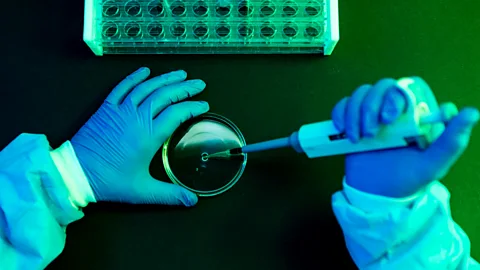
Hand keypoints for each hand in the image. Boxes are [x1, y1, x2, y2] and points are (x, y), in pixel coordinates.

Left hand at [71, 67, 208, 204]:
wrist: (75, 173)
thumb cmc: (109, 181)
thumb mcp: (142, 191)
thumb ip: (170, 194)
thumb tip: (193, 201)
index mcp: (149, 135)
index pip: (177, 114)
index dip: (192, 107)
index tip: (204, 105)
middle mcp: (137, 118)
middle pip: (165, 95)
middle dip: (185, 88)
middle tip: (199, 84)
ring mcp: (121, 110)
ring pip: (146, 88)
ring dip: (165, 79)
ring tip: (180, 74)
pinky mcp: (106, 108)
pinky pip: (122, 87)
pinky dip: (134, 77)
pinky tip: (144, 71)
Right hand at [332, 77, 478, 196]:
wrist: (375, 196)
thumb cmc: (407, 180)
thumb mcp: (433, 164)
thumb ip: (452, 141)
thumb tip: (471, 111)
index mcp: (415, 116)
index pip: (407, 88)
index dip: (396, 96)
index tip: (390, 118)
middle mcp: (394, 110)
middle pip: (381, 87)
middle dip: (371, 107)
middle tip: (371, 132)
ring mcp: (371, 114)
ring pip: (360, 94)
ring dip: (354, 113)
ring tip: (356, 138)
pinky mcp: (352, 121)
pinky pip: (343, 105)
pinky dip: (340, 114)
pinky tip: (344, 132)